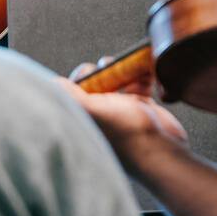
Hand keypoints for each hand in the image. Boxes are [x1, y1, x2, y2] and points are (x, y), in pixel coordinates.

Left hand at [61, 76, 188, 168]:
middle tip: (111, 67)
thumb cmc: (128, 134)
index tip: (92, 71)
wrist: (162, 150)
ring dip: (125, 69)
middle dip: (105, 70)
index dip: (83, 77)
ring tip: (130, 65)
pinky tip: (146, 73)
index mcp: (87, 115)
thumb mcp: (94, 111)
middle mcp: (102, 113)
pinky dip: (143, 75)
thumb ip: (72, 96)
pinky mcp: (142, 107)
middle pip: (97, 82)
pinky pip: (139, 84)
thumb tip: (53, 82)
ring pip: (118, 80)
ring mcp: (122, 110)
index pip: (75, 91)